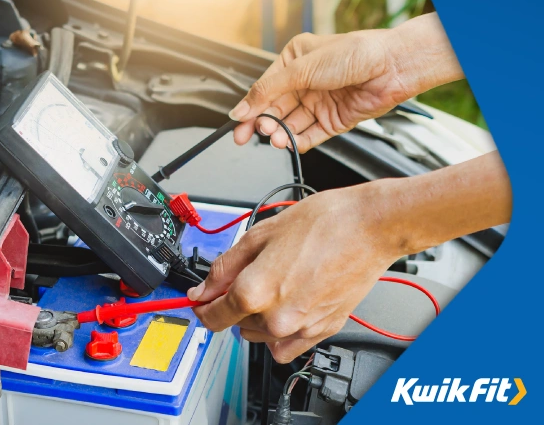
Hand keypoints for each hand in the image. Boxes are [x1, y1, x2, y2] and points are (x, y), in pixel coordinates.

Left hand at [188, 152, 511, 362]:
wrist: (369, 227)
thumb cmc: (324, 223)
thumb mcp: (261, 234)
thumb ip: (226, 266)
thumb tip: (204, 288)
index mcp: (254, 291)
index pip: (212, 316)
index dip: (201, 306)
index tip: (200, 300)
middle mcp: (276, 317)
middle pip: (235, 323)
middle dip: (234, 302)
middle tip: (251, 273)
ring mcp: (301, 327)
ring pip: (259, 335)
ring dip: (256, 317)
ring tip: (276, 282)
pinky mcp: (322, 330)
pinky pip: (286, 347)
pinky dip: (279, 333)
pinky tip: (287, 306)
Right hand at [230, 13, 463, 151]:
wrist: (392, 67)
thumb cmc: (354, 54)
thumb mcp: (302, 68)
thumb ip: (268, 91)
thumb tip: (242, 108)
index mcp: (295, 60)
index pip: (265, 88)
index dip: (251, 106)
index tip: (238, 122)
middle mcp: (306, 81)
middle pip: (275, 109)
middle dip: (262, 123)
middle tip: (249, 136)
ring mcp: (319, 102)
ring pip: (291, 124)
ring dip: (280, 133)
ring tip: (275, 138)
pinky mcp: (333, 120)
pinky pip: (309, 135)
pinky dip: (298, 141)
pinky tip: (289, 143)